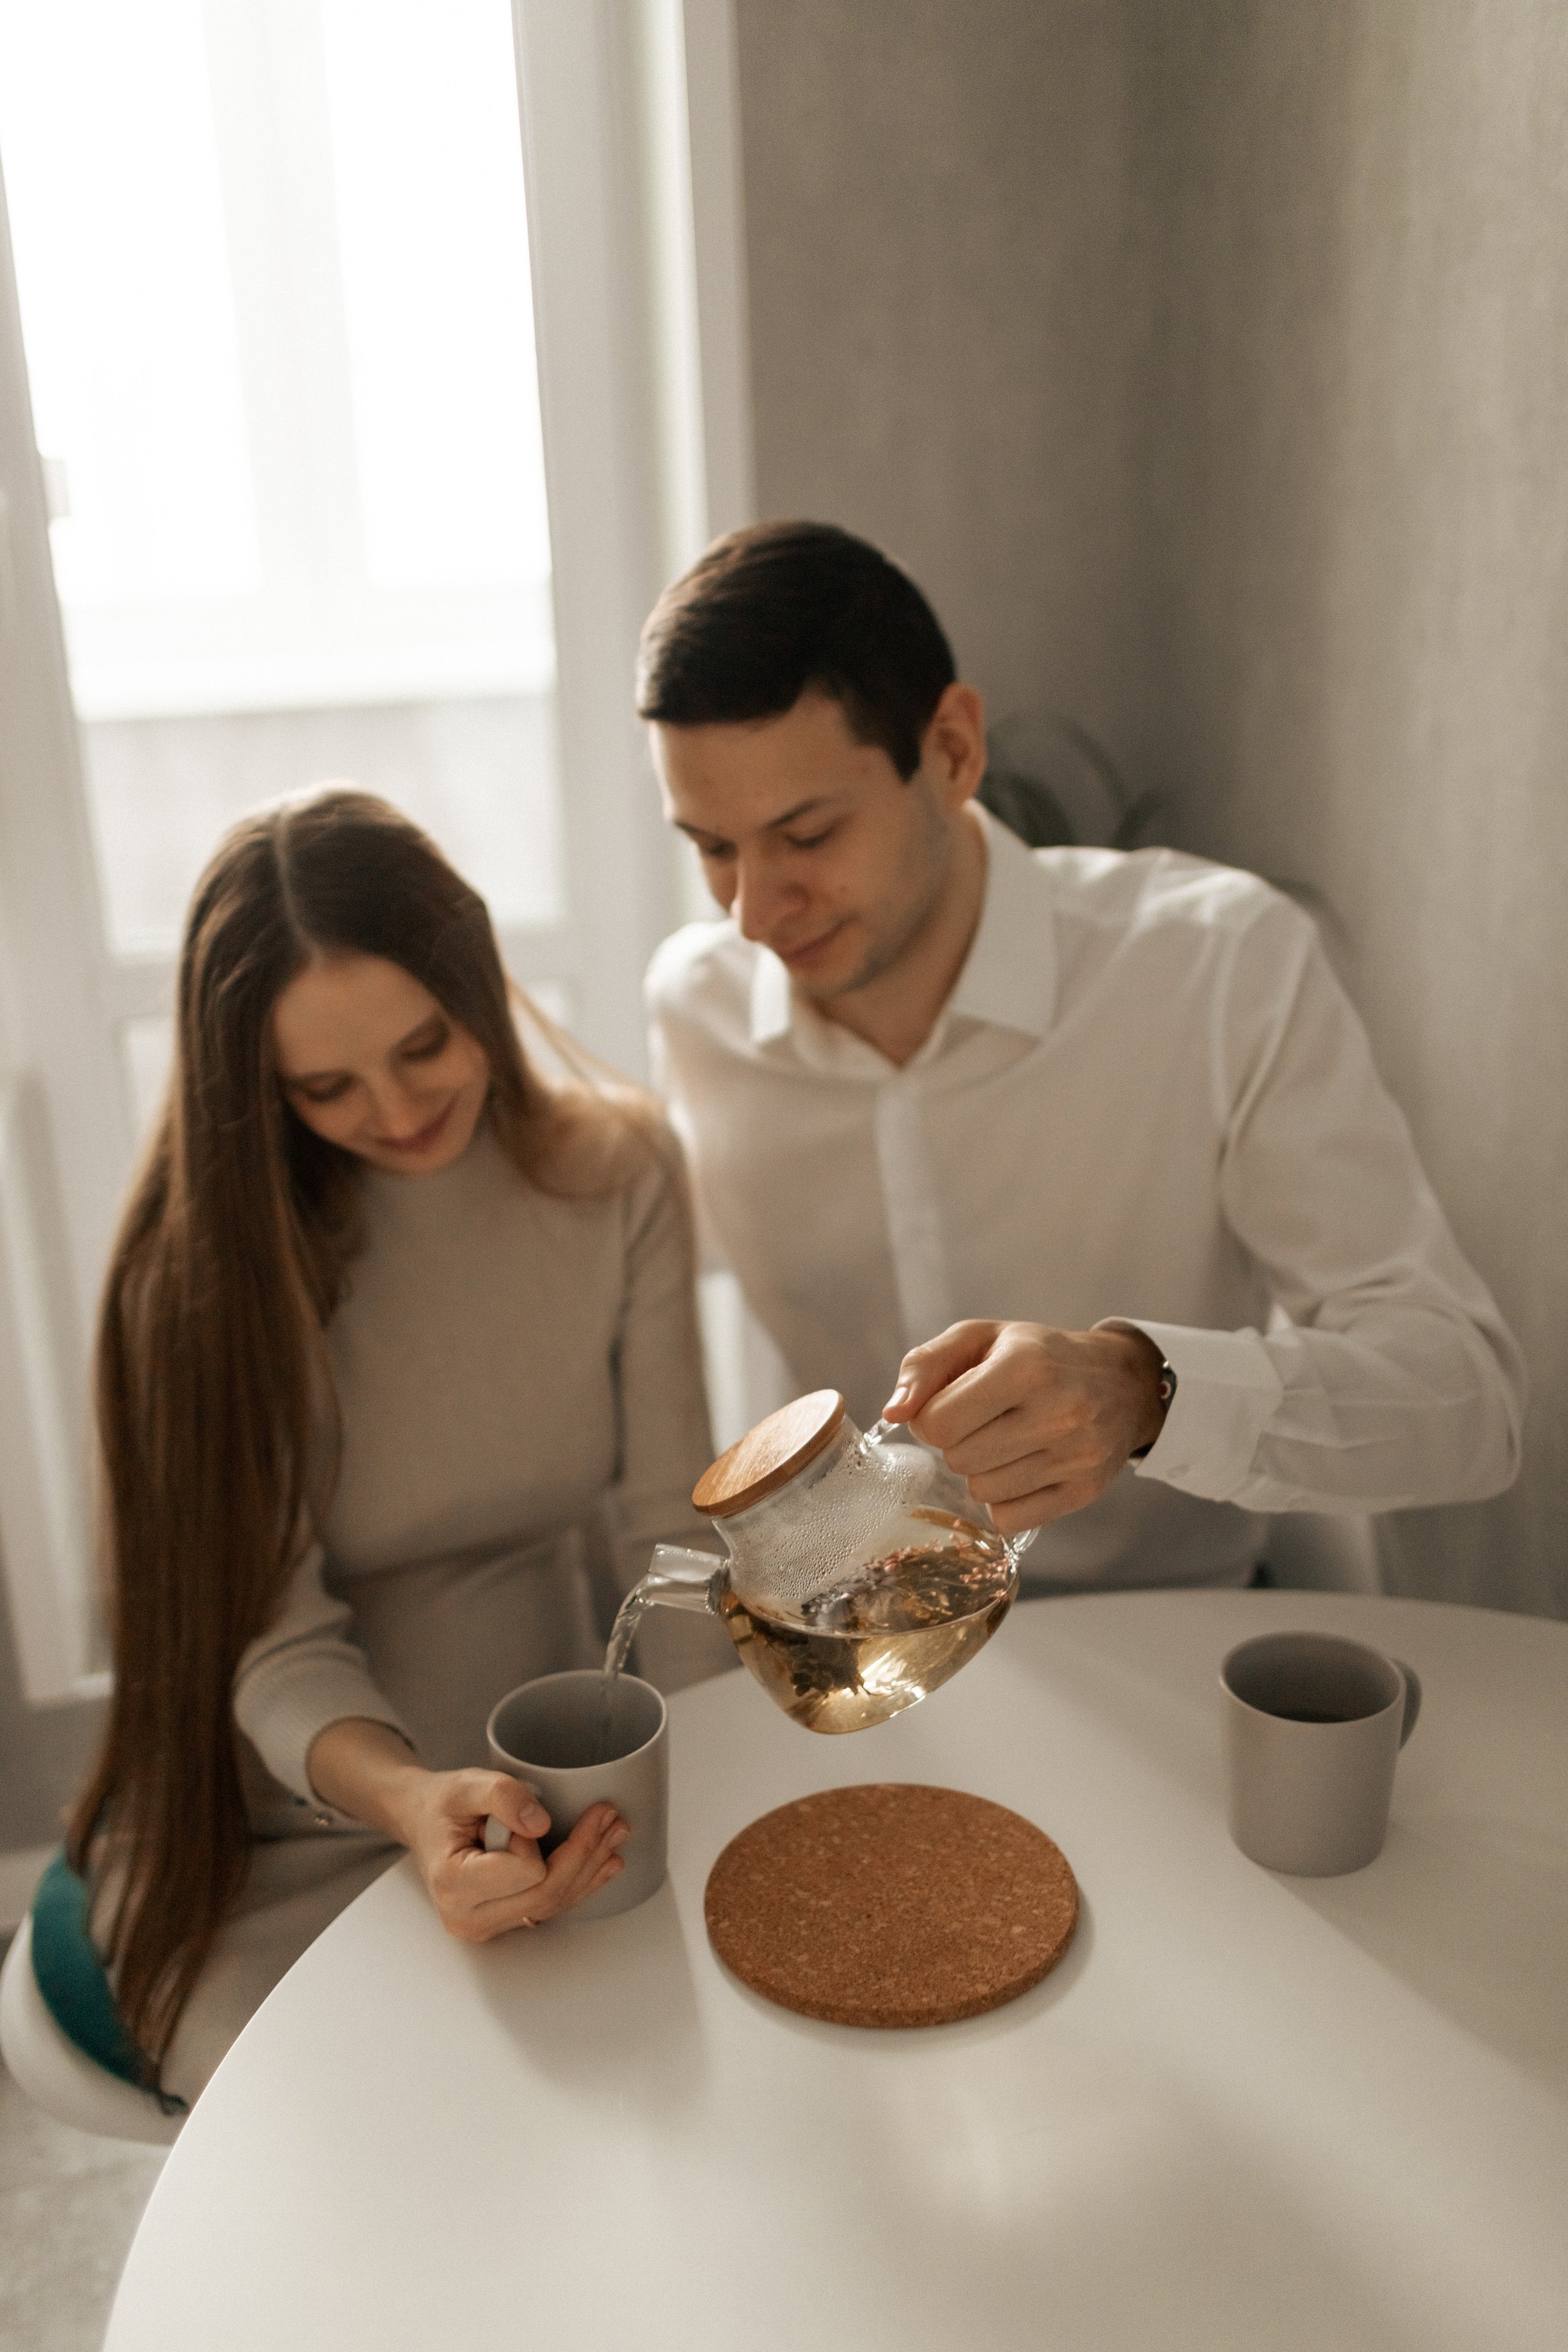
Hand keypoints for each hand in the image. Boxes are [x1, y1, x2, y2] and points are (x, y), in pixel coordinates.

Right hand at [395, 1769, 629, 1945]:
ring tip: (615, 1832)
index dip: (536, 1841)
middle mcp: (467, 1916)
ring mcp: (486, 1925)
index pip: (524, 1871)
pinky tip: (603, 1861)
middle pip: (546, 1893)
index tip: (527, 1814)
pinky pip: (550, 1906)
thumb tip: (541, 1823)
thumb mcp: (466, 1785)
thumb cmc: (442, 1805)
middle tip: (611, 1816)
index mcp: (453, 1883)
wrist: (425, 1821)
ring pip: (554, 1904)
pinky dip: (580, 1882)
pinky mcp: (503, 1921)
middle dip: (585, 1853)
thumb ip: (501, 1796)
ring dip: (590, 1868)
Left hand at [881, 1320, 1168, 1533]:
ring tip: (1006, 1442)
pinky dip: (1004, 1500)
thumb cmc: (1039, 1355)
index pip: (938, 1423)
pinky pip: (1010, 1519)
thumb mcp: (981, 1338)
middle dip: (957, 1443)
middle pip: (958, 1459)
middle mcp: (1058, 1411)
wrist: (1123, 1381)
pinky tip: (1021, 1468)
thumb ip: (925, 1366)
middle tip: (982, 1423)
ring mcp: (1076, 1455)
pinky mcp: (1085, 1489)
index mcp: (1026, 1365)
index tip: (950, 1405)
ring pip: (983, 1491)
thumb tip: (893, 1414)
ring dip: (981, 1471)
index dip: (930, 1418)